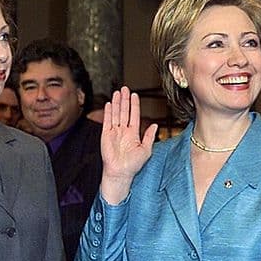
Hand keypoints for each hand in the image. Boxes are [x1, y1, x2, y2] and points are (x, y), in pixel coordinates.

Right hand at [99, 87, 157, 204]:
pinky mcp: (106, 135)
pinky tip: (110, 104)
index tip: (134, 95)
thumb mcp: (146, 150)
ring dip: (117, 103)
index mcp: (133, 133)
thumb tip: (155, 125)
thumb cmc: (133, 165)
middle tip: (125, 88)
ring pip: (116, 114)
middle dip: (125, 100)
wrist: (120, 173)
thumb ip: (149, 137)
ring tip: (117, 92)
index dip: (134, 104)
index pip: (134, 115)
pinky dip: (108, 112)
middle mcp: (124, 131)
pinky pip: (107, 121)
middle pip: (124, 111)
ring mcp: (114, 132)